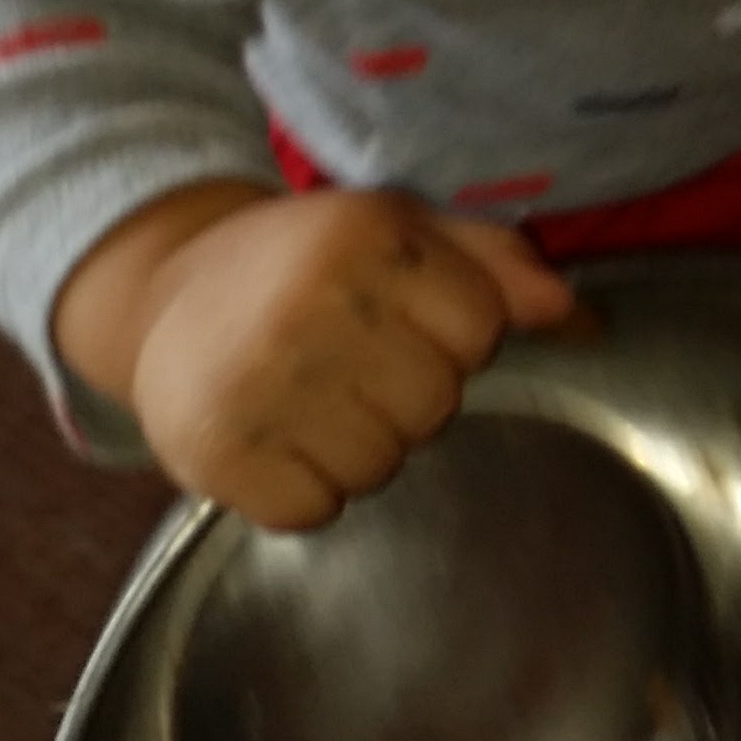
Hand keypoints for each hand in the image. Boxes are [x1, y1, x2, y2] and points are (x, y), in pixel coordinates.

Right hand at [60, 182, 573, 527]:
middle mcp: (308, 306)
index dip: (452, 335)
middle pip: (435, 405)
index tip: (403, 320)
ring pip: (380, 466)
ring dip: (357, 444)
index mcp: (364, 237)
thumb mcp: (397, 229)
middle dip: (406, 393)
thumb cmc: (304, 262)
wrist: (164, 292)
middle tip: (351, 363)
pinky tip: (276, 436)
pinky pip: (314, 510)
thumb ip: (492, 264)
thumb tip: (576, 315)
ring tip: (311, 397)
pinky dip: (302, 488)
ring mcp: (258, 385)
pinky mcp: (217, 454)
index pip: (480, 330)